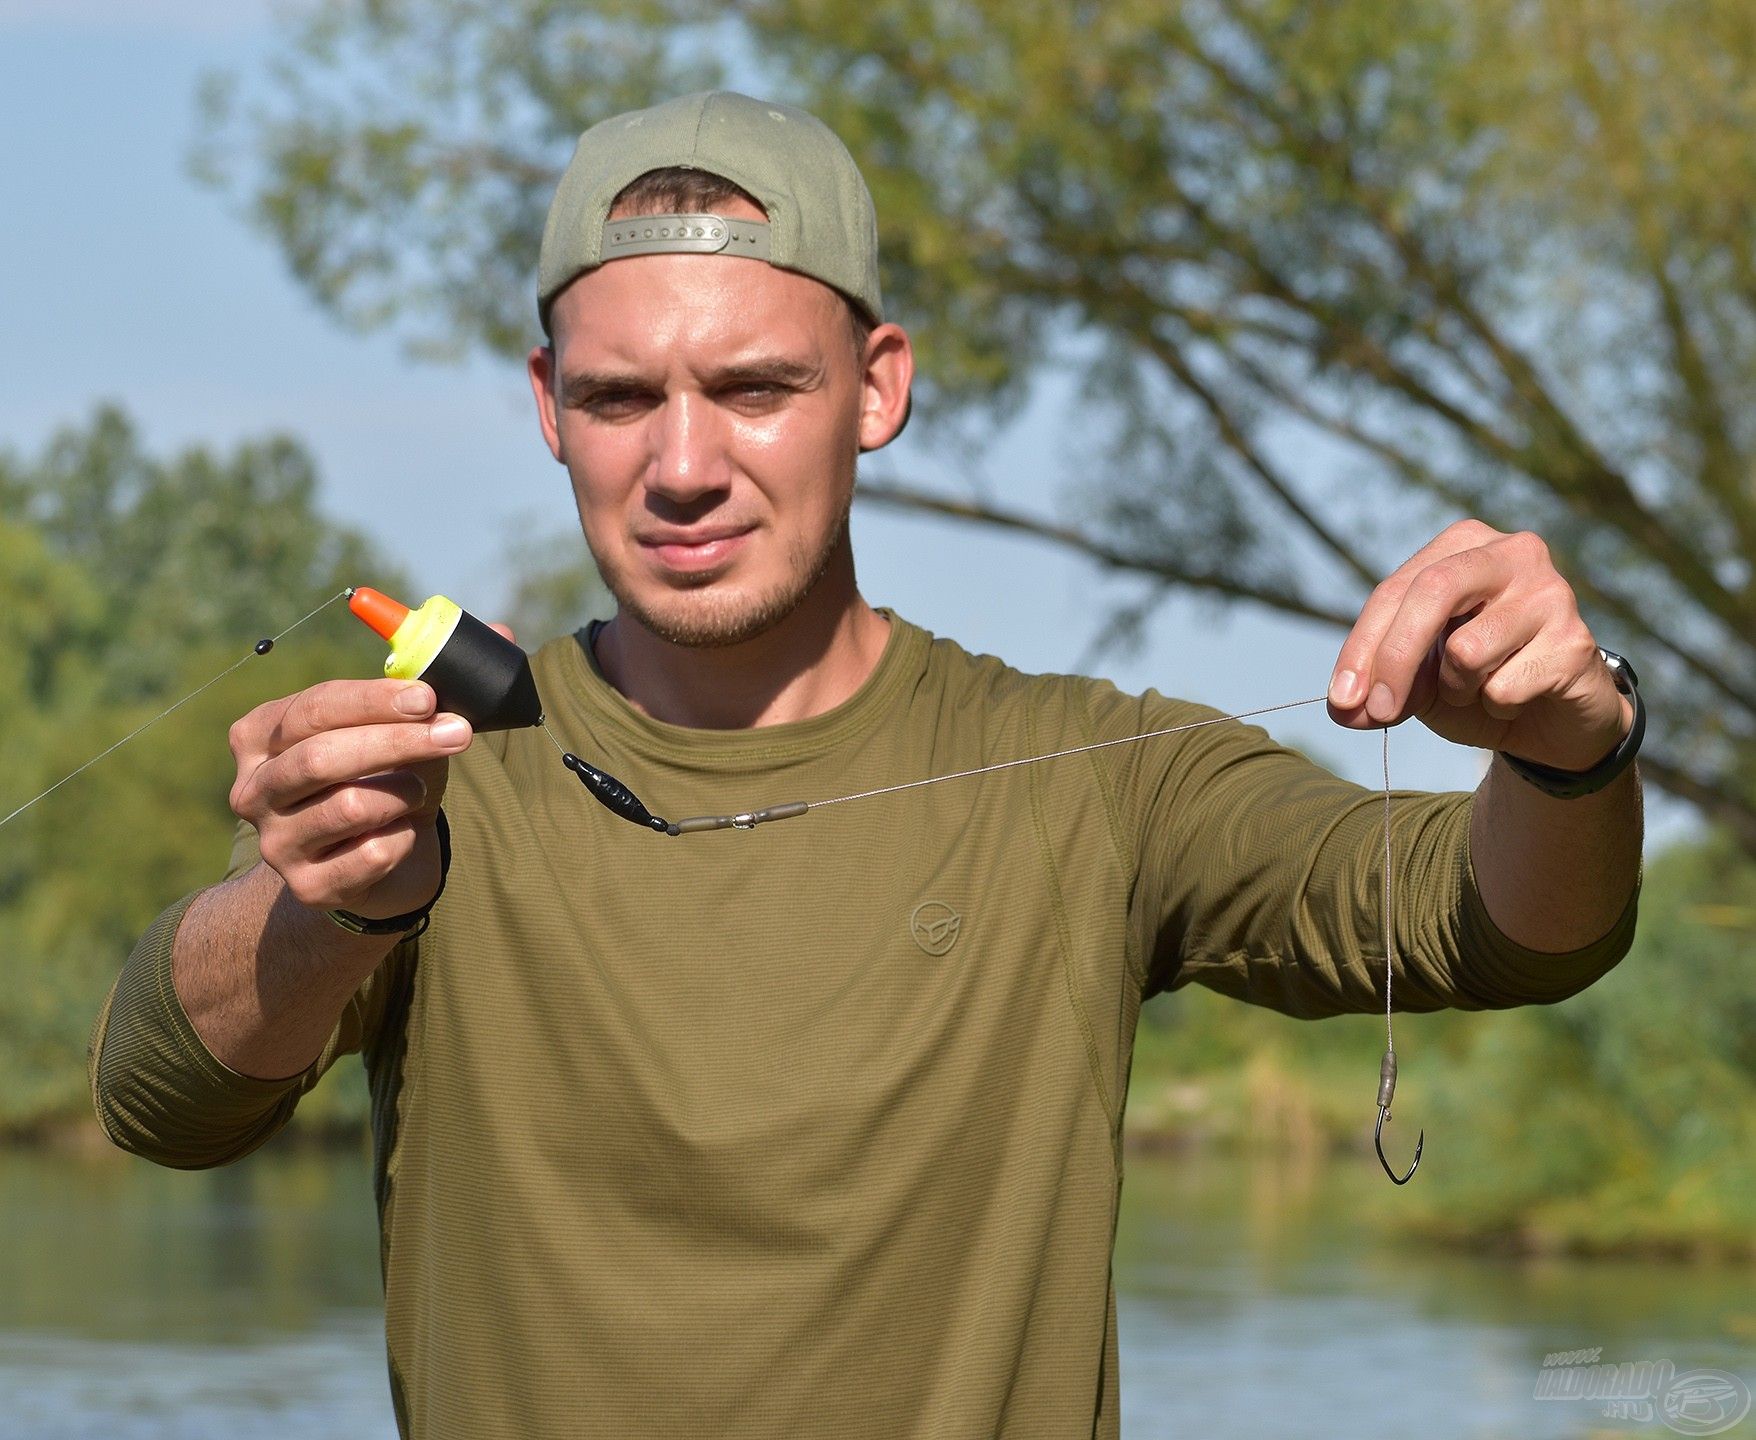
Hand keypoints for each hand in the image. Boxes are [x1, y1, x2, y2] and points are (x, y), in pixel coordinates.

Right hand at [227, 622, 511, 918]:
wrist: (372, 863)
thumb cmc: (384, 777)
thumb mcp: (401, 726)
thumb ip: (441, 678)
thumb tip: (501, 631)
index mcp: (261, 735)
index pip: (313, 708)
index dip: (374, 700)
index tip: (429, 697)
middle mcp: (253, 788)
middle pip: (321, 757)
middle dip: (397, 741)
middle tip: (457, 732)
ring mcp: (275, 842)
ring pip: (347, 806)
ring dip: (402, 792)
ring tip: (418, 789)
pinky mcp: (307, 887)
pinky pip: (370, 855)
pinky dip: (402, 838)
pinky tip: (402, 833)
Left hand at [1326, 520, 1631, 771]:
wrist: (1554, 720)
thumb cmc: (1479, 682)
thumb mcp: (1418, 679)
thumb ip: (1380, 684)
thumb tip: (1344, 707)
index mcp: (1463, 545)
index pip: (1395, 589)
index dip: (1361, 647)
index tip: (1340, 700)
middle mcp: (1511, 553)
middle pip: (1433, 592)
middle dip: (1394, 659)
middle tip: (1376, 711)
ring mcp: (1551, 592)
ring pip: (1468, 649)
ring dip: (1457, 689)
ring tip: (1480, 688)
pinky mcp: (1575, 640)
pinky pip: (1505, 687)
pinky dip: (1496, 707)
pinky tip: (1519, 697)